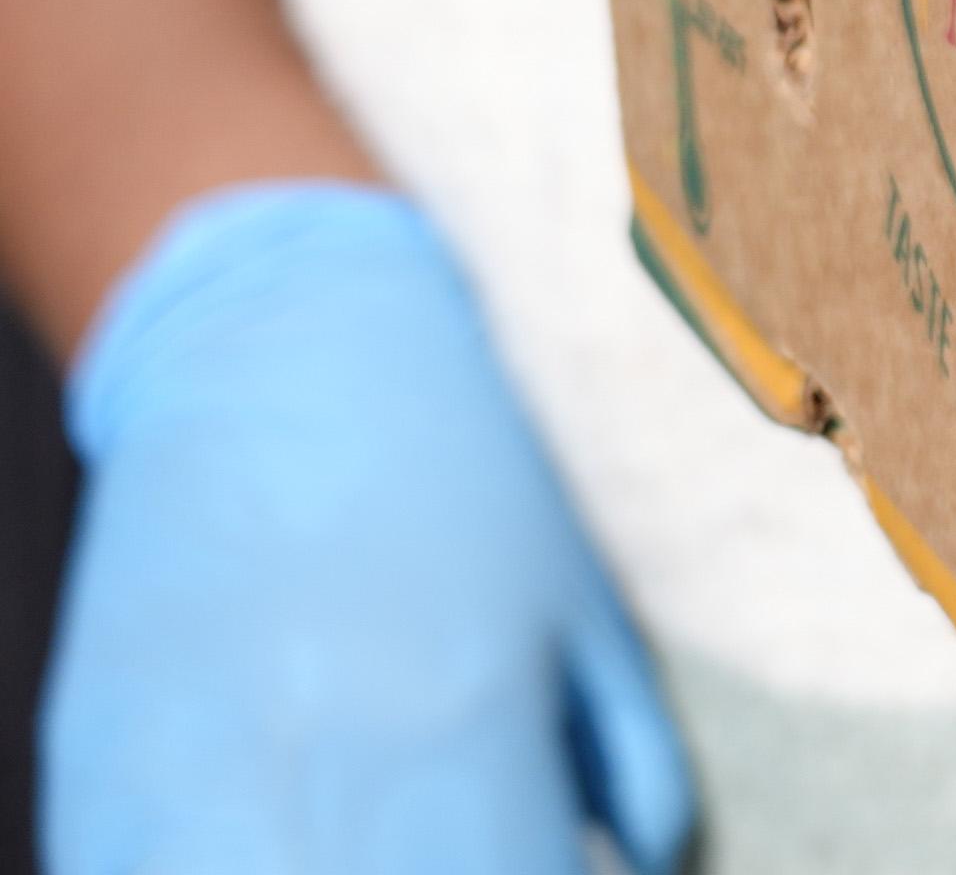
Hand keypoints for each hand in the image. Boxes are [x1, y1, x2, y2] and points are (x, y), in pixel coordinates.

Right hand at [42, 183, 694, 874]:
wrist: (274, 346)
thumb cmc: (461, 472)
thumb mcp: (580, 606)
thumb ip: (628, 758)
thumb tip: (651, 867)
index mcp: (464, 723)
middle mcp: (322, 764)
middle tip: (460, 849)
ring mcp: (186, 776)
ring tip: (373, 842)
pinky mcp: (89, 768)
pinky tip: (268, 840)